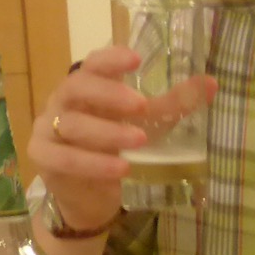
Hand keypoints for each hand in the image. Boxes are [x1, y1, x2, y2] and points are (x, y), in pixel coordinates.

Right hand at [28, 46, 216, 228]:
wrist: (91, 196)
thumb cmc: (117, 150)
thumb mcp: (147, 125)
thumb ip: (173, 105)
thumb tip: (211, 83)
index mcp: (88, 87)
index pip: (92, 63)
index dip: (110, 59)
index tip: (136, 58)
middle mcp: (64, 102)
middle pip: (77, 87)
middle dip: (109, 94)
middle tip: (141, 105)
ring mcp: (48, 128)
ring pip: (72, 125)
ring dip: (107, 132)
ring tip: (138, 142)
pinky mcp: (43, 157)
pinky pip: (63, 157)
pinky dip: (92, 163)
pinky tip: (119, 169)